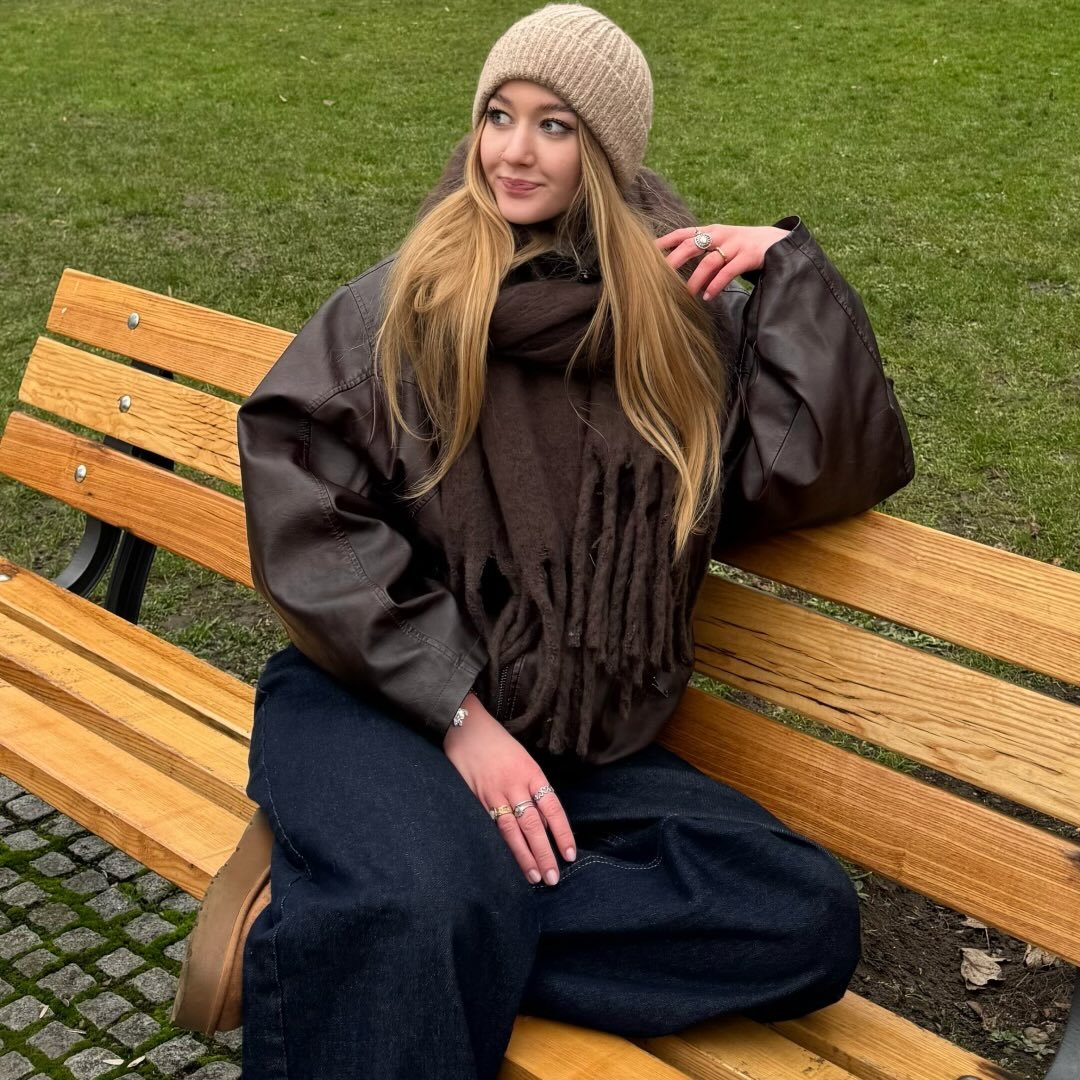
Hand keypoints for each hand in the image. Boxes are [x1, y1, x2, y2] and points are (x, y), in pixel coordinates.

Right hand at [443, 694, 576, 885]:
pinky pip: (492, 825)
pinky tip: (506, 861)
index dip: (562, 832)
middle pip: (534, 824)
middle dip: (545, 852)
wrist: (466, 727)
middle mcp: (515, 784)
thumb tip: (544, 820)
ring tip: (535, 876)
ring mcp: (494, 793)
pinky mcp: (476, 798)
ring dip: (525, 856)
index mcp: (531, 772)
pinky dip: (501, 845)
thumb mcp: (523, 759)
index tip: (569, 854)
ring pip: (513, 830)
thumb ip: (533, 786)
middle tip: (553, 877)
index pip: (552, 808)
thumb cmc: (498, 743)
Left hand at [655, 224, 788, 299]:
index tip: (645, 252)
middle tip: (659, 278)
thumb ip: (702, 252)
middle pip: (690, 245)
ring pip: (709, 262)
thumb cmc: (743, 247)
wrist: (779, 242)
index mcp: (711, 230)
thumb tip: (674, 271)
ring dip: (695, 280)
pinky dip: (716, 285)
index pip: (682, 234)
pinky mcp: (749, 255)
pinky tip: (708, 296)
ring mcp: (735, 244)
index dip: (664, 242)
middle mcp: (720, 234)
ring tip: (687, 295)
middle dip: (673, 261)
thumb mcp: (721, 244)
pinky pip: (729, 271)